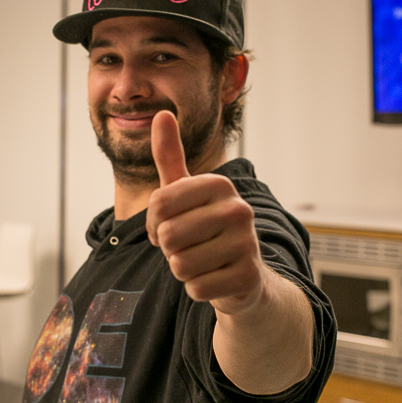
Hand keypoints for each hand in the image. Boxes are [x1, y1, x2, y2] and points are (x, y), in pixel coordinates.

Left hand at [145, 111, 263, 314]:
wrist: (243, 275)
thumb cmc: (205, 229)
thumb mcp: (186, 192)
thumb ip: (170, 156)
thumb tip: (162, 113)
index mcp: (219, 185)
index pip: (158, 204)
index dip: (153, 224)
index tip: (168, 225)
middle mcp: (239, 209)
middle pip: (168, 236)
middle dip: (169, 249)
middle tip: (188, 247)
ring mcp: (247, 244)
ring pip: (180, 264)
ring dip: (182, 270)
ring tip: (202, 262)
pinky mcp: (248, 277)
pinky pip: (196, 288)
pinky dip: (197, 289)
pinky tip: (214, 279)